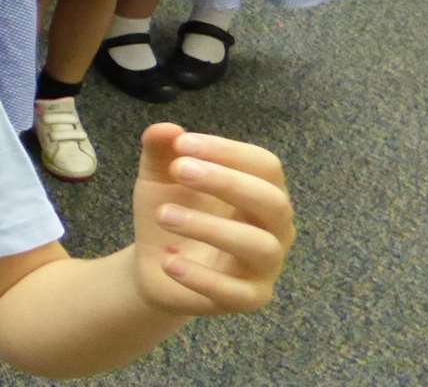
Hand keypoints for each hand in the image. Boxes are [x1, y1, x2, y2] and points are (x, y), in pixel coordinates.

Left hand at [130, 124, 294, 315]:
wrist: (154, 265)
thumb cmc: (171, 212)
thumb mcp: (158, 178)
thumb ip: (160, 151)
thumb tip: (166, 128)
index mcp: (260, 191)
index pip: (264, 165)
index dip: (227, 151)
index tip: (182, 144)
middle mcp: (274, 227)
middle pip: (273, 201)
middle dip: (227, 182)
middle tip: (179, 170)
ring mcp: (266, 266)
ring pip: (260, 246)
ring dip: (209, 226)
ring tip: (164, 215)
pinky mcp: (249, 299)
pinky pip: (237, 293)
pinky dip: (202, 277)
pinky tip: (168, 261)